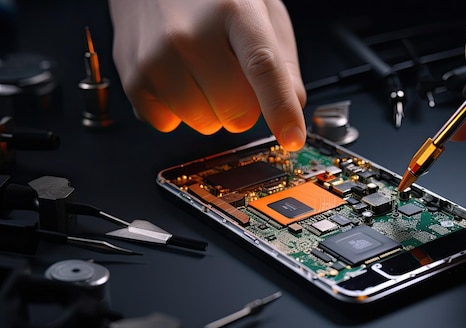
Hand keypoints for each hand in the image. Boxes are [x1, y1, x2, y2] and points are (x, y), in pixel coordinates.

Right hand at [108, 0, 306, 150]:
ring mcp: (159, 57)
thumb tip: (293, 104)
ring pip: (205, 124)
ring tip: (199, 71)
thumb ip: (282, 59)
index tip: (292, 138)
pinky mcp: (134, 78)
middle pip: (237, 110)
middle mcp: (192, 33)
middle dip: (244, 107)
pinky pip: (170, 125)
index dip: (280, 108)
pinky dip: (178, 112)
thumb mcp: (260, 10)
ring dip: (210, 110)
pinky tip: (176, 78)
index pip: (263, 67)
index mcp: (235, 10)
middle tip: (232, 76)